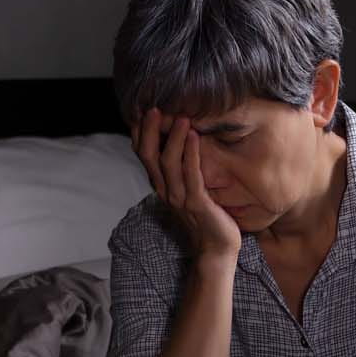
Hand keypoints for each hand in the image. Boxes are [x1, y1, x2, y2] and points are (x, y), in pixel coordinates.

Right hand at [129, 107, 242, 265]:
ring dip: (173, 138)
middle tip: (155, 108)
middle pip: (148, 156)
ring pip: (168, 163)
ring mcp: (179, 198)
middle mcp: (165, 190)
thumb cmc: (205, 217)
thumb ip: (180, 171)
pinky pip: (191, 175)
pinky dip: (191, 154)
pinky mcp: (197, 203)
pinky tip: (195, 136)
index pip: (142, 155)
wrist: (216, 248)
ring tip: (180, 117)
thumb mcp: (187, 190)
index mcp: (161, 186)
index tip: (142, 110)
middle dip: (150, 131)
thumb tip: (179, 143)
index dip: (139, 133)